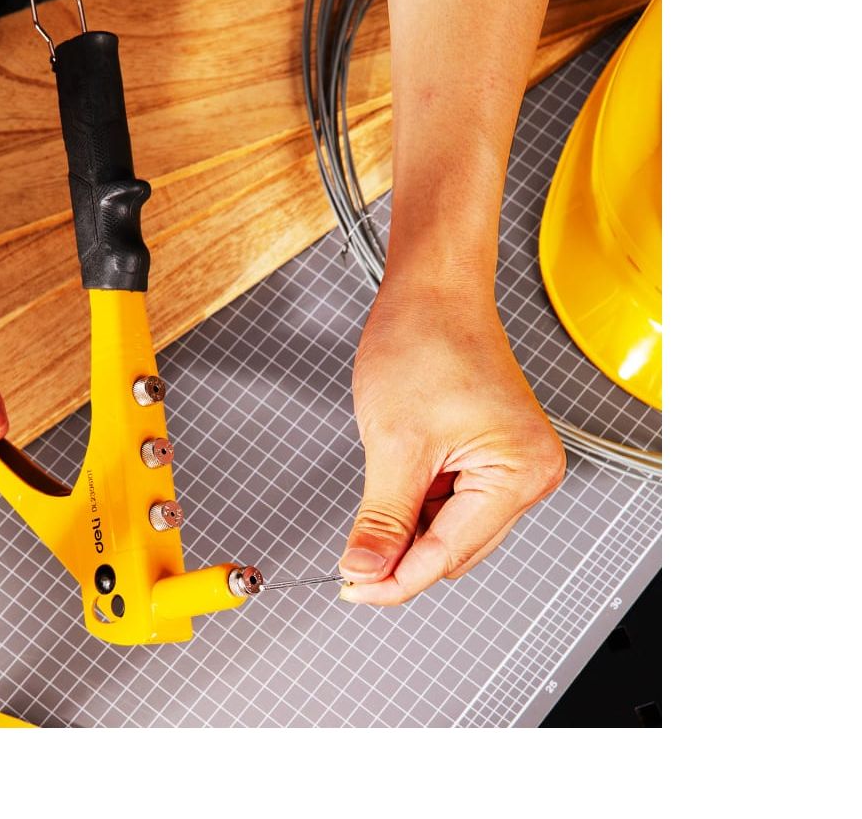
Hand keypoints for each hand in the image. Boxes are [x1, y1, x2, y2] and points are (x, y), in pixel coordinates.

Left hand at [338, 277, 564, 603]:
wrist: (431, 291)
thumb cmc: (424, 340)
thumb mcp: (393, 443)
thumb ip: (381, 519)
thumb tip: (364, 571)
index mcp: (520, 472)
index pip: (447, 554)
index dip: (394, 579)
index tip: (351, 588)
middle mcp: (529, 473)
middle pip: (453, 550)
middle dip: (400, 554)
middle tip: (349, 558)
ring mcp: (514, 466)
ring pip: (450, 530)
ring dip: (408, 526)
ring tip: (379, 482)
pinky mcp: (495, 457)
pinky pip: (452, 503)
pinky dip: (417, 503)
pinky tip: (397, 477)